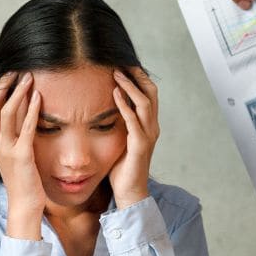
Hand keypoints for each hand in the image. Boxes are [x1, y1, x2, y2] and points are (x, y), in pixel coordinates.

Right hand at [0, 73, 44, 238]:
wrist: (23, 203)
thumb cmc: (23, 179)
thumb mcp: (15, 153)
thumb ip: (15, 134)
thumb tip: (23, 114)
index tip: (9, 75)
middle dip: (5, 85)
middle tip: (18, 71)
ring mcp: (7, 148)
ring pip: (8, 112)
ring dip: (19, 92)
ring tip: (30, 77)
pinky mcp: (22, 155)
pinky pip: (27, 127)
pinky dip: (33, 110)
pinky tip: (39, 97)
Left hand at [109, 69, 158, 207]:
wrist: (129, 192)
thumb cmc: (122, 168)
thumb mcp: (121, 141)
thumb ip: (118, 125)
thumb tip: (103, 108)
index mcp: (148, 125)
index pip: (149, 94)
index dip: (139, 78)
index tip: (124, 65)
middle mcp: (152, 127)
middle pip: (151, 92)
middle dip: (137, 76)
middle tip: (122, 63)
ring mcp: (148, 136)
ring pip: (145, 102)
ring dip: (131, 86)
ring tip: (117, 73)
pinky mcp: (140, 146)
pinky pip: (134, 120)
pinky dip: (125, 105)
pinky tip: (115, 94)